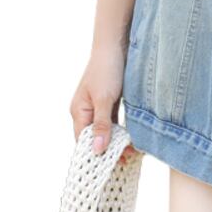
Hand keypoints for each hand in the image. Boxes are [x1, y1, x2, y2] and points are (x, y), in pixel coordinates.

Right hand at [69, 41, 135, 165]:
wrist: (116, 42)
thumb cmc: (106, 69)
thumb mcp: (104, 98)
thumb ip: (101, 125)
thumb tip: (97, 151)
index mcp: (78, 111)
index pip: (83, 142)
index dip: (94, 156)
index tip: (110, 169)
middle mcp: (86, 111)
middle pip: (95, 138)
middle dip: (108, 151)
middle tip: (126, 162)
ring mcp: (98, 106)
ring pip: (106, 130)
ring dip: (117, 142)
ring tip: (131, 155)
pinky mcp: (110, 100)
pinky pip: (114, 121)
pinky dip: (121, 130)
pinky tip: (132, 139)